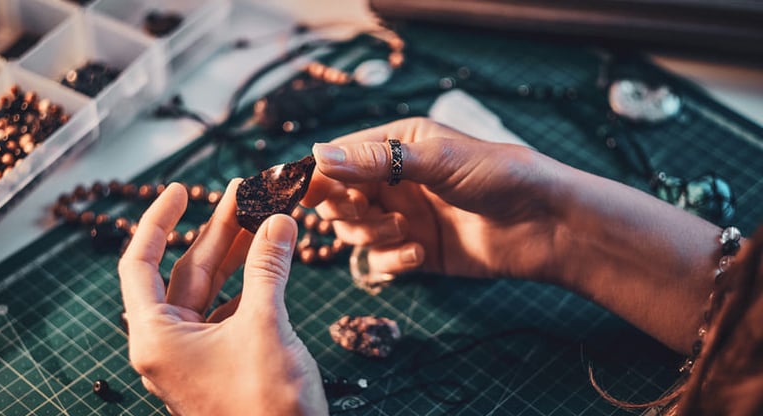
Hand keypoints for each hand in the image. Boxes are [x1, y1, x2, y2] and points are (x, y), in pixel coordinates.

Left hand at [118, 181, 327, 415]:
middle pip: (187, 272)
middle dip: (217, 231)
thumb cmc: (266, 405)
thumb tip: (278, 220)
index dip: (157, 221)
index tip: (181, 189)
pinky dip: (254, 281)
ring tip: (264, 215)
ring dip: (239, 253)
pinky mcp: (227, 359)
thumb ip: (268, 269)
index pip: (141, 265)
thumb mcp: (265, 326)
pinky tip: (273, 256)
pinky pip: (235, 308)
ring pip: (215, 289)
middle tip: (245, 193)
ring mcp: (199, 353)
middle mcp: (171, 343)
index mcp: (157, 337)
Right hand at [302, 117, 569, 280]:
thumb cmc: (497, 176)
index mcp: (397, 144)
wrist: (543, 225)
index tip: (306, 193)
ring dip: (371, 234)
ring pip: (355, 231)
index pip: (340, 157)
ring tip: (404, 230)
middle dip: (346, 208)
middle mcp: (395, 180)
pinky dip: (393, 259)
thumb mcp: (435, 159)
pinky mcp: (415, 251)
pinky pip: (381, 260)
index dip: (320, 176)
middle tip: (364, 211)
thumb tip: (317, 155)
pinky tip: (420, 254)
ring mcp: (404, 216)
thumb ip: (376, 160)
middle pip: (340, 198)